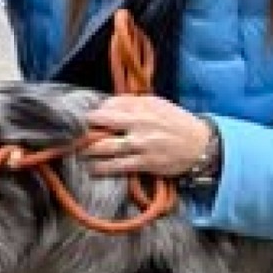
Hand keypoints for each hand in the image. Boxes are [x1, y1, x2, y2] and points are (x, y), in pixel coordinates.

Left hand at [82, 95, 211, 178]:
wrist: (200, 145)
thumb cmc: (176, 122)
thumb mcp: (157, 104)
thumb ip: (132, 104)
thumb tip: (105, 106)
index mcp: (142, 106)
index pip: (109, 106)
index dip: (92, 113)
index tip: (81, 119)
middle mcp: (140, 123)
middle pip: (102, 124)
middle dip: (84, 130)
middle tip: (72, 135)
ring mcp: (141, 144)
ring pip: (105, 147)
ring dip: (88, 151)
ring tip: (78, 152)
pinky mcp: (144, 163)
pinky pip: (117, 166)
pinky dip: (101, 168)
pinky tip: (92, 169)